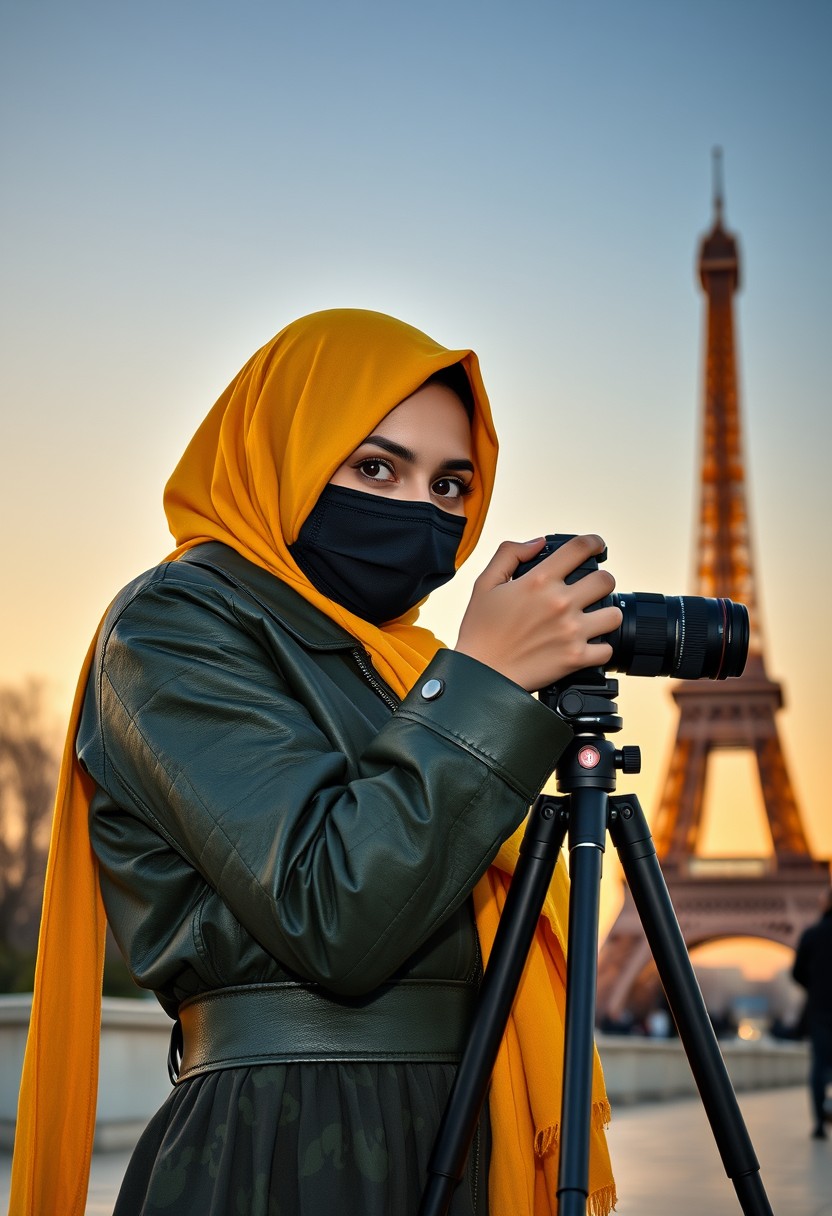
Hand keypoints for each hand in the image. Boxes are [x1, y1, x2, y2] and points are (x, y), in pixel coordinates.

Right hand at [454, 534, 623, 691]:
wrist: (480, 673)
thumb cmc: (480, 631)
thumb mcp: (485, 583)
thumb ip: (510, 554)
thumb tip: (538, 543)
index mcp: (539, 581)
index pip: (580, 548)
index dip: (593, 543)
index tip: (596, 547)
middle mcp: (560, 603)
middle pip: (605, 580)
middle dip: (601, 581)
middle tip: (592, 588)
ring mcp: (571, 631)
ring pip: (613, 614)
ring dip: (606, 614)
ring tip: (594, 618)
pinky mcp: (576, 658)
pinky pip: (606, 649)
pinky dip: (600, 648)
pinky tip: (587, 645)